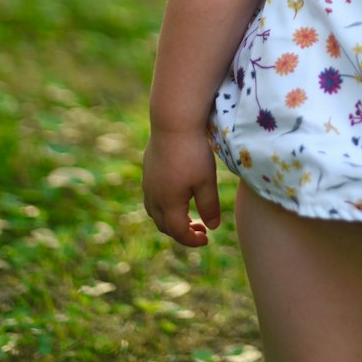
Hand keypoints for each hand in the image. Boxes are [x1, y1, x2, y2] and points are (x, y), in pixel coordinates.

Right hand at [142, 128, 221, 246]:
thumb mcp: (206, 181)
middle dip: (181, 231)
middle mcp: (153, 196)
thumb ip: (209, 206)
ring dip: (171, 219)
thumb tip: (213, 227)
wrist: (173, 122)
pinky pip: (152, 196)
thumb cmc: (193, 152)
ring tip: (188, 215)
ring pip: (155, 211)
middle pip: (164, 225)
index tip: (206, 239)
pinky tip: (178, 193)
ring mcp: (148, 182)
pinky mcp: (148, 169)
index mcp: (168, 203)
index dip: (191, 240)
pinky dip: (164, 204)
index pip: (178, 232)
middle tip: (201, 229)